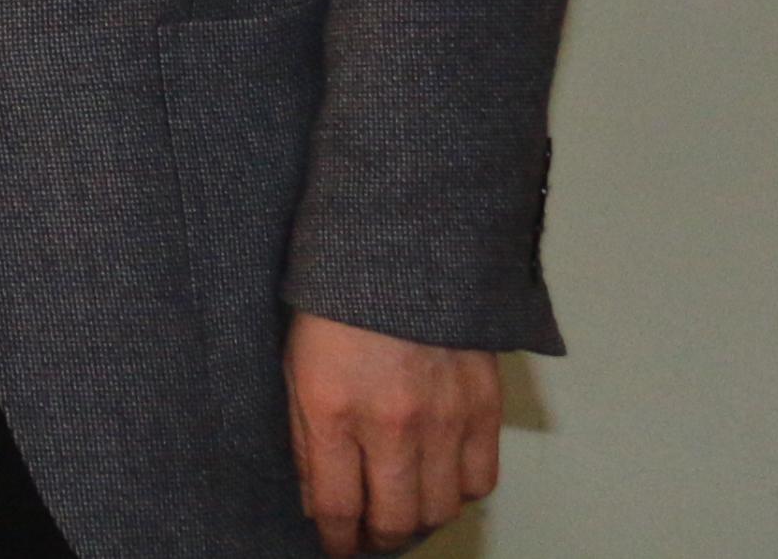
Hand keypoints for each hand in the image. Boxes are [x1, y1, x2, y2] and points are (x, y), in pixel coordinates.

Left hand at [290, 312, 499, 551]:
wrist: (401, 248)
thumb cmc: (337, 303)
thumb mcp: (295, 366)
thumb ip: (304, 438)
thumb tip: (317, 501)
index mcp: (331, 409)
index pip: (337, 507)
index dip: (336, 540)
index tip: (334, 545)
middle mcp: (390, 423)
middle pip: (394, 520)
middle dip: (377, 538)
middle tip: (369, 534)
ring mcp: (443, 418)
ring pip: (439, 509)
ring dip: (419, 520)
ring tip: (403, 511)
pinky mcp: (483, 407)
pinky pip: (480, 480)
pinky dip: (459, 492)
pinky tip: (439, 480)